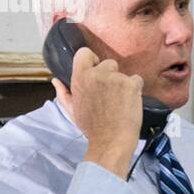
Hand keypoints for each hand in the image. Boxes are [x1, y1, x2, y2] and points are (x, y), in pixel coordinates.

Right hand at [52, 47, 142, 175]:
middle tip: (110, 94)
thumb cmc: (91, 126)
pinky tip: (130, 102)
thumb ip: (64, 93)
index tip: (97, 71)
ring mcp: (115, 78)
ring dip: (124, 84)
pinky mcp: (131, 85)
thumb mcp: (73, 110)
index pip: (84, 53)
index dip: (92, 60)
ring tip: (120, 101)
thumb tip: (56, 81)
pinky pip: (137, 80)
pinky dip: (136, 89)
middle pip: (109, 63)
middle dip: (111, 76)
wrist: (110, 140)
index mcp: (80, 78)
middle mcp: (97, 74)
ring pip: (124, 73)